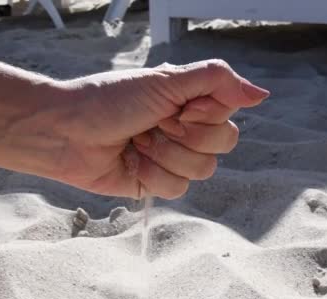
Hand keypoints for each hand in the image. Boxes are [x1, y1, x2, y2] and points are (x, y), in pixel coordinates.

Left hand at [6, 60, 269, 198]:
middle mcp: (184, 129)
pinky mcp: (154, 182)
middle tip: (154, 123)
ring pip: (202, 170)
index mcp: (189, 101)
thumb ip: (216, 80)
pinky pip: (177, 188)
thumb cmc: (109, 100)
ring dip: (165, 154)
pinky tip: (132, 162)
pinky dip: (152, 174)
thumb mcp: (165, 81)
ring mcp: (170, 157)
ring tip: (138, 141)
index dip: (204, 114)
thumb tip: (261, 94)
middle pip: (221, 145)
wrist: (65, 132)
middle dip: (184, 135)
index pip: (228, 114)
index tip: (175, 106)